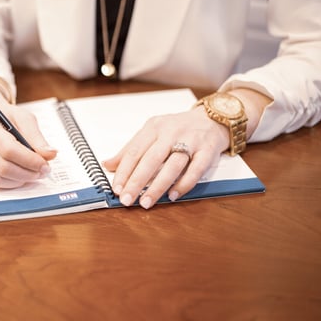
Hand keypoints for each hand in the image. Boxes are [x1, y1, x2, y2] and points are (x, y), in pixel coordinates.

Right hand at [0, 88, 56, 187]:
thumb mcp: (23, 118)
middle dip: (27, 173)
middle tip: (42, 172)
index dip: (30, 160)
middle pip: (3, 167)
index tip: (45, 165)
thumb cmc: (7, 117)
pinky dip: (10, 184)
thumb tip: (50, 154)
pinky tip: (20, 176)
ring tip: (32, 174)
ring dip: (20, 180)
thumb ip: (37, 136)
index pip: (9, 150)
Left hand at [102, 106, 228, 207]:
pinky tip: (172, 196)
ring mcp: (191, 141)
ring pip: (172, 166)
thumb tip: (107, 165)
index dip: (124, 172)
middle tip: (127, 200)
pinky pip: (196, 170)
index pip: (134, 152)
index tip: (117, 189)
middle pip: (151, 159)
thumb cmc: (178, 128)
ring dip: (158, 186)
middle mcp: (171, 133)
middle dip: (137, 182)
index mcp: (153, 128)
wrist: (213, 117)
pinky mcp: (208, 150)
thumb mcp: (152, 132)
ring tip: (146, 202)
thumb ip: (131, 149)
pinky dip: (184, 184)